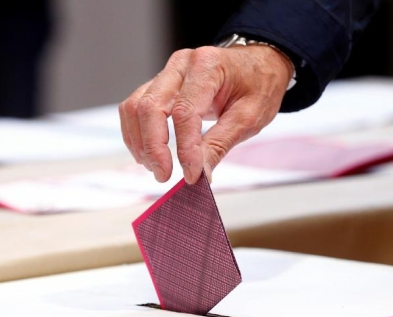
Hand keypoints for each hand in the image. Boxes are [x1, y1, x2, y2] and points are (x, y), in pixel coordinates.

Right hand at [119, 45, 292, 183]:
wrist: (258, 64)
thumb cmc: (258, 85)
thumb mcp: (250, 117)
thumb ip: (221, 144)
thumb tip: (201, 174)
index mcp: (208, 66)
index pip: (185, 112)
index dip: (184, 148)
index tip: (191, 175)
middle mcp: (181, 65)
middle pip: (150, 107)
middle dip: (153, 147)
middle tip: (163, 175)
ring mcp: (167, 73)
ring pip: (135, 107)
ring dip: (139, 142)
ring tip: (155, 167)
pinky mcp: (159, 84)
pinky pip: (135, 107)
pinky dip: (136, 133)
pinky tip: (147, 153)